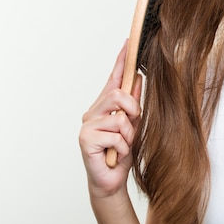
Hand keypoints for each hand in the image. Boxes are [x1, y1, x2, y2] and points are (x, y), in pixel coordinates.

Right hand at [79, 41, 142, 198]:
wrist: (112, 181)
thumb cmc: (121, 153)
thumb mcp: (134, 125)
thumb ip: (134, 103)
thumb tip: (138, 78)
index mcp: (104, 106)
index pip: (113, 79)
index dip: (121, 60)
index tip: (128, 42)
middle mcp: (93, 112)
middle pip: (118, 94)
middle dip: (133, 110)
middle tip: (132, 125)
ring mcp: (87, 125)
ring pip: (119, 117)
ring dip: (129, 135)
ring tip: (122, 145)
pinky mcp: (85, 139)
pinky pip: (116, 135)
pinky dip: (122, 147)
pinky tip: (114, 155)